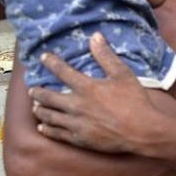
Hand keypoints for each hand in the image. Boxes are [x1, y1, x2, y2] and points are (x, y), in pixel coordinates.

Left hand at [29, 33, 155, 152]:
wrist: (142, 131)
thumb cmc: (135, 101)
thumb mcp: (124, 74)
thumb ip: (106, 56)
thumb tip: (95, 36)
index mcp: (86, 87)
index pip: (62, 71)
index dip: (51, 62)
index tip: (43, 57)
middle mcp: (76, 105)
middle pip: (48, 97)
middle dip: (38, 92)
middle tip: (33, 89)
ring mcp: (76, 123)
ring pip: (49, 116)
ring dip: (40, 109)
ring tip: (36, 107)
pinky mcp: (79, 138)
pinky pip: (56, 133)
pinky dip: (47, 129)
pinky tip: (44, 126)